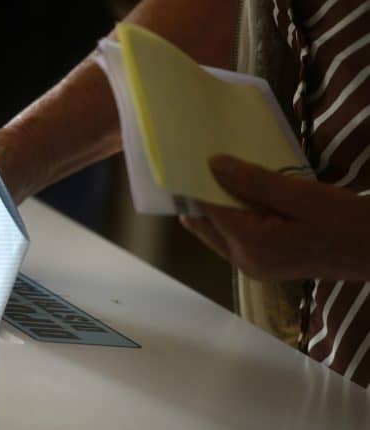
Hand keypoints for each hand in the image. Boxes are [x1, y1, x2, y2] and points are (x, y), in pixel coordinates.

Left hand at [180, 155, 369, 281]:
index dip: (194, 184)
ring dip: (216, 204)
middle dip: (198, 195)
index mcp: (251, 245)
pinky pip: (235, 236)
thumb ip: (254, 182)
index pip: (206, 210)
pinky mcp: (264, 264)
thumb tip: (213, 165)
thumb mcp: (301, 195)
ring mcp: (253, 267)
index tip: (187, 159)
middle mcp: (244, 261)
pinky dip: (233, 215)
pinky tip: (241, 192)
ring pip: (218, 231)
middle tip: (196, 162)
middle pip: (204, 225)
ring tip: (218, 171)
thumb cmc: (347, 222)